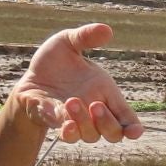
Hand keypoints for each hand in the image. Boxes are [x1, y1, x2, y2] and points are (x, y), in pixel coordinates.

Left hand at [12, 23, 145, 143]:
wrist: (31, 75)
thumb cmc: (56, 62)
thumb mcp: (68, 42)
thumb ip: (86, 37)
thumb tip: (107, 30)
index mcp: (105, 94)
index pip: (125, 118)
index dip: (133, 128)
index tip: (134, 131)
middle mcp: (94, 114)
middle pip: (112, 133)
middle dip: (107, 123)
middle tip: (95, 105)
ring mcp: (75, 122)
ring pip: (89, 135)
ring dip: (83, 122)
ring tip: (71, 101)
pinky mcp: (55, 123)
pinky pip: (64, 133)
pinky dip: (64, 128)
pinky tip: (58, 116)